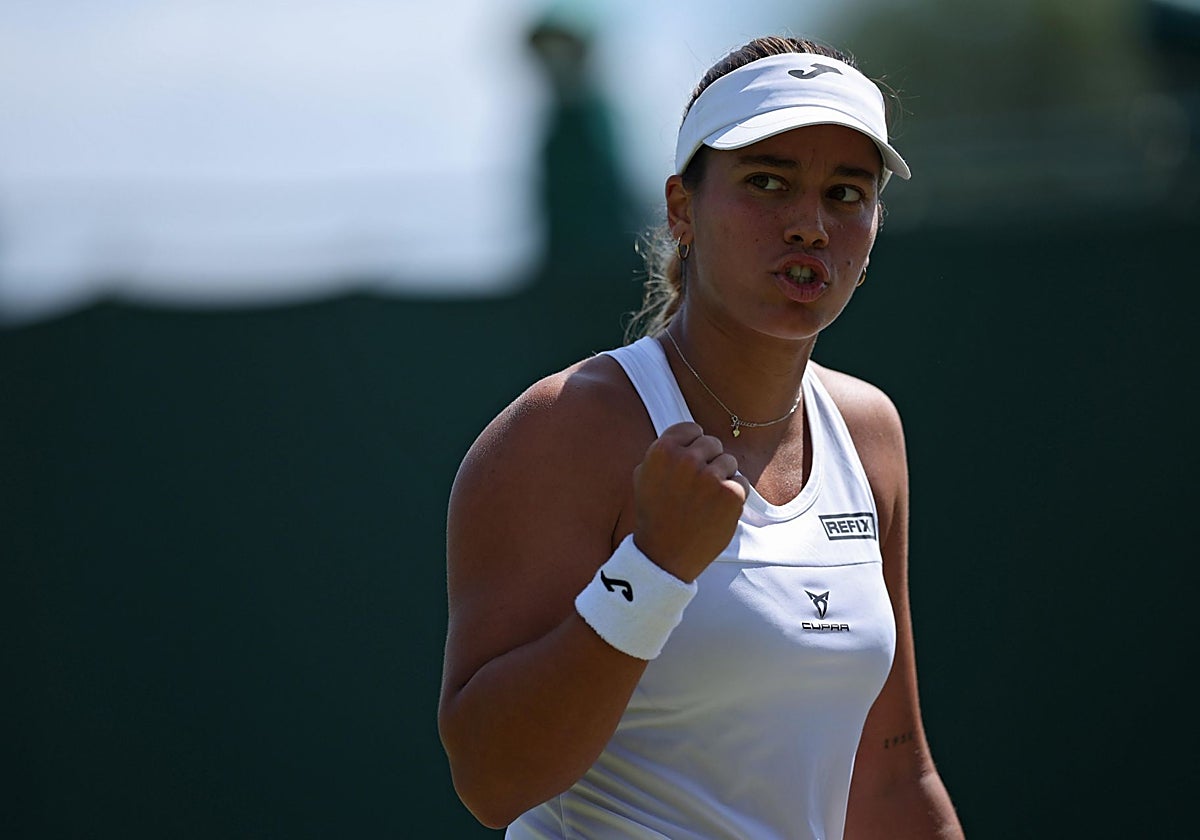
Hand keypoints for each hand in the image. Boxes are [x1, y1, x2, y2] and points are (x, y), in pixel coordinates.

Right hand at [631, 422, 746, 581]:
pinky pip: (741, 481)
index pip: (691, 429)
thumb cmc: (654, 515)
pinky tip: (715, 510)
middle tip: (698, 486)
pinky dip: (732, 495)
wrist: (665, 555)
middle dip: (708, 461)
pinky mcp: (731, 494)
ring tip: (705, 500)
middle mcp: (687, 459)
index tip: (690, 462)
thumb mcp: (644, 476)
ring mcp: (711, 477)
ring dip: (721, 477)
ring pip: (729, 461)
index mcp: (662, 450)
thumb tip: (687, 436)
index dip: (692, 445)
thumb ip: (664, 452)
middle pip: (712, 443)